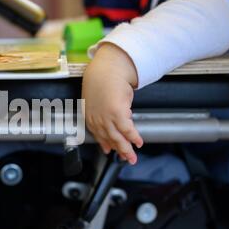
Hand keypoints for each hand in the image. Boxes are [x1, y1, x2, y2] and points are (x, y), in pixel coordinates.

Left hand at [82, 43, 143, 163]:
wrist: (107, 69)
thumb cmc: (102, 80)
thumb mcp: (96, 97)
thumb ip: (100, 110)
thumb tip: (111, 118)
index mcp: (90, 116)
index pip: (98, 134)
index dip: (105, 144)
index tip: (109, 150)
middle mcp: (97, 120)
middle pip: (109, 139)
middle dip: (118, 151)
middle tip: (126, 159)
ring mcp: (106, 118)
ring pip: (117, 138)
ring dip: (126, 150)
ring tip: (132, 158)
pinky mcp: (117, 114)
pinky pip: (127, 130)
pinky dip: (134, 137)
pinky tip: (139, 143)